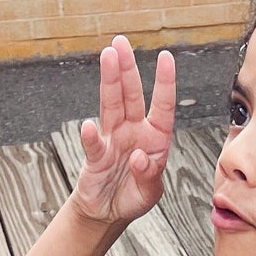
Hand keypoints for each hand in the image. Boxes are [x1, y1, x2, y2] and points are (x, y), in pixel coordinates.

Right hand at [73, 36, 175, 225]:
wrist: (108, 212)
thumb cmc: (133, 197)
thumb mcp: (150, 193)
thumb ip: (149, 175)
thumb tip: (139, 158)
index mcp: (155, 138)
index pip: (162, 106)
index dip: (164, 82)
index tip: (165, 57)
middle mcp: (133, 132)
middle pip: (130, 95)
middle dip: (127, 69)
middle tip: (121, 43)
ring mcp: (113, 140)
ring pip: (111, 106)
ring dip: (110, 82)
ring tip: (107, 57)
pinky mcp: (96, 156)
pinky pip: (94, 144)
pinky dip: (91, 138)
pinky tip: (89, 127)